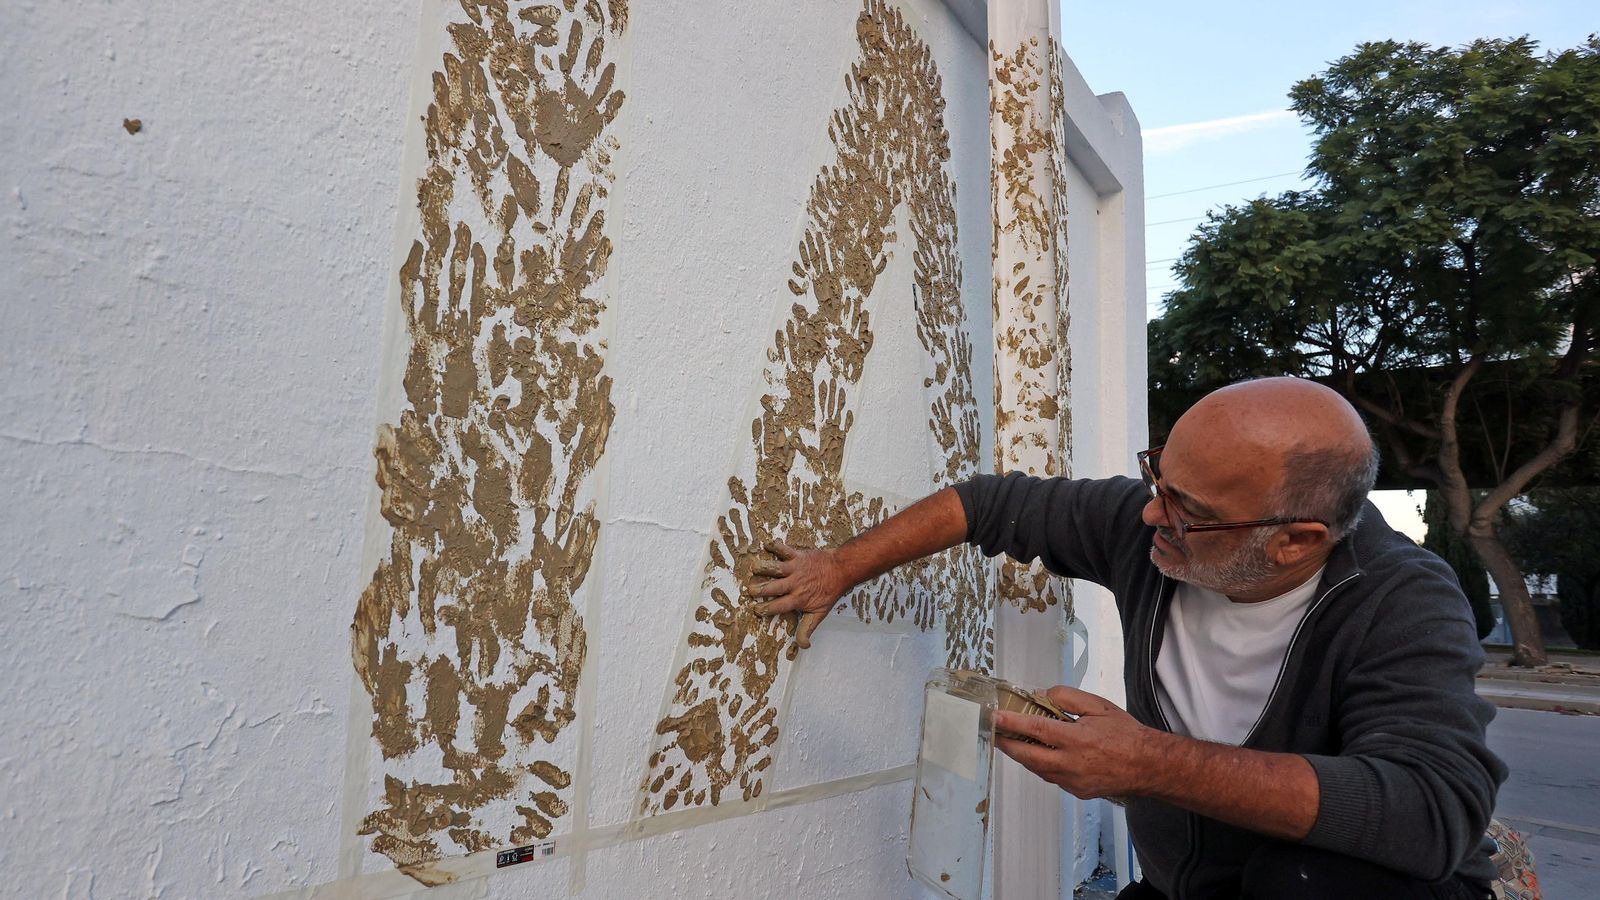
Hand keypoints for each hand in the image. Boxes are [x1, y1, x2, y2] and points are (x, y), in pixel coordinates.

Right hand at [746, 541, 847, 648]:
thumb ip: (807, 628)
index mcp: (799, 599)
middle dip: (759, 590)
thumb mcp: (820, 613)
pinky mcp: (797, 555)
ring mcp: (795, 569)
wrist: (841, 569)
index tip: (756, 610)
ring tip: (753, 569)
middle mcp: (795, 584)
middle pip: (772, 588)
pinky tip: (767, 545)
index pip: (778, 606)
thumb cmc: (829, 592)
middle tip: (750, 591)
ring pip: (775, 568)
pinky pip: (784, 549)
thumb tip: (803, 646)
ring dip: (763, 568)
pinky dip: (775, 546)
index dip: (765, 609)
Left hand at [992, 686, 1165, 800]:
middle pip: (1028, 756)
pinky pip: (1052, 777)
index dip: (1012, 723)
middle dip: (1008, 744)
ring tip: (1012, 742)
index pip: (1037, 730)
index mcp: (1078, 740)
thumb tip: (1041, 696)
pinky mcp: (1077, 791)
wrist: (1148, 766)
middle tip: (994, 733)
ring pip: (1038, 769)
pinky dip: (1042, 765)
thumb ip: (1069, 698)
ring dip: (1022, 756)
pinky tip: (1039, 755)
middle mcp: (1072, 764)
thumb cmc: (1125, 733)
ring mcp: (1073, 782)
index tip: (995, 717)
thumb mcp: (1099, 706)